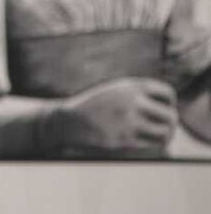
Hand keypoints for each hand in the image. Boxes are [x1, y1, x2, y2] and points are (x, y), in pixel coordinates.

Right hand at [43, 77, 177, 156]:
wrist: (66, 121)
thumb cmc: (93, 107)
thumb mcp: (114, 91)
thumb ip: (139, 95)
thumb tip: (168, 110)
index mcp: (130, 86)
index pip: (167, 94)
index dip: (168, 104)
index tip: (159, 111)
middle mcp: (131, 102)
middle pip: (170, 116)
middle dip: (169, 124)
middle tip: (162, 130)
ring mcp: (127, 122)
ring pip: (165, 134)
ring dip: (164, 138)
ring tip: (157, 140)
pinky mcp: (123, 141)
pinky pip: (151, 147)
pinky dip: (151, 148)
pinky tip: (143, 146)